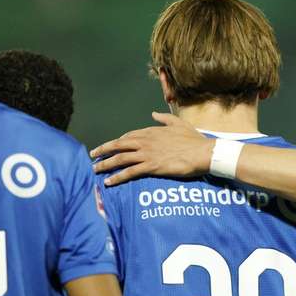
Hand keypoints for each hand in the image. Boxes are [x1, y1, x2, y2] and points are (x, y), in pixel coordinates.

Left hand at [90, 112, 214, 185]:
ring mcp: (148, 154)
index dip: (118, 142)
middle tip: (92, 155)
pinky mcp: (152, 167)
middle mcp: (146, 141)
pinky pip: (130, 172)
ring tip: (95, 169)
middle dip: (104, 150)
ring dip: (106, 164)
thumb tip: (153, 114)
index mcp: (152, 131)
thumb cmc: (194, 139)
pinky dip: (118, 177)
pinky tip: (109, 181)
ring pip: (121, 158)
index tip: (111, 146)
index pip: (129, 136)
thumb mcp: (179, 123)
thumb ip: (164, 118)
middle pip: (119, 145)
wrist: (202, 152)